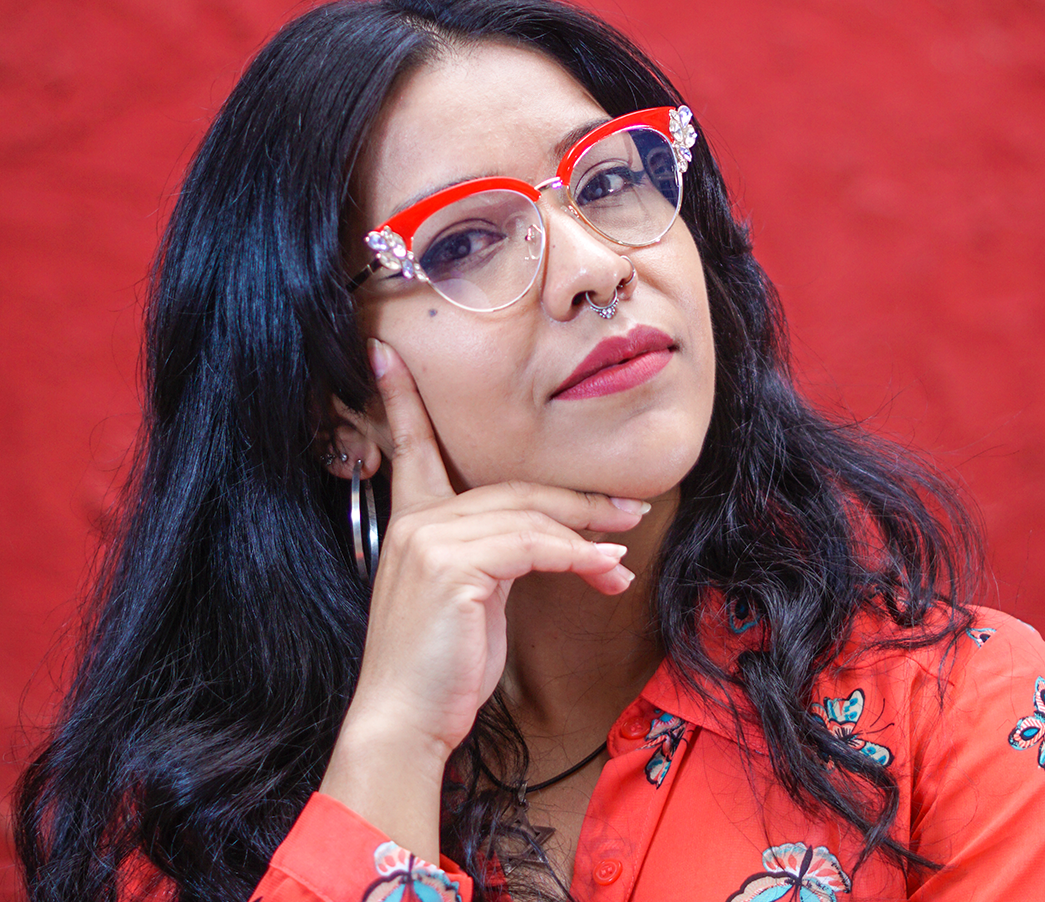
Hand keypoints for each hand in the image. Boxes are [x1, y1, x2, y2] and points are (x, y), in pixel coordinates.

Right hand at [319, 338, 643, 857]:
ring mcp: (431, 540)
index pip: (411, 446)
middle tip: (629, 508)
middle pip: (514, 488)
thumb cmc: (439, 664)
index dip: (401, 399)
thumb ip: (498, 556)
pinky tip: (606, 571)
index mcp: (412, 520)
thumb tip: (567, 543)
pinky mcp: (454, 567)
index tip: (385, 353)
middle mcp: (417, 520)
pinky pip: (534, 548)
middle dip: (577, 499)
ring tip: (625, 551)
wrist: (405, 720)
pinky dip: (579, 558)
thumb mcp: (469, 597)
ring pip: (529, 515)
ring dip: (589, 533)